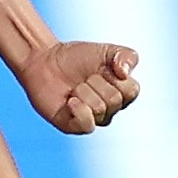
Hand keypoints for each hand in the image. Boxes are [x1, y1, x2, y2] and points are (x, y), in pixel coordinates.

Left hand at [19, 41, 138, 134]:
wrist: (45, 61)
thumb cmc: (76, 57)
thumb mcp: (105, 50)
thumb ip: (126, 56)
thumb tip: (125, 73)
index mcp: (121, 92)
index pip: (132, 90)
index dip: (114, 75)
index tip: (101, 67)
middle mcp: (110, 109)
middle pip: (114, 100)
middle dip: (95, 82)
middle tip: (83, 77)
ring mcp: (93, 119)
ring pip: (99, 109)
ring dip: (83, 91)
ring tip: (73, 87)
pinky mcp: (74, 127)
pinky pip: (87, 125)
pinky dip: (79, 110)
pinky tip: (70, 100)